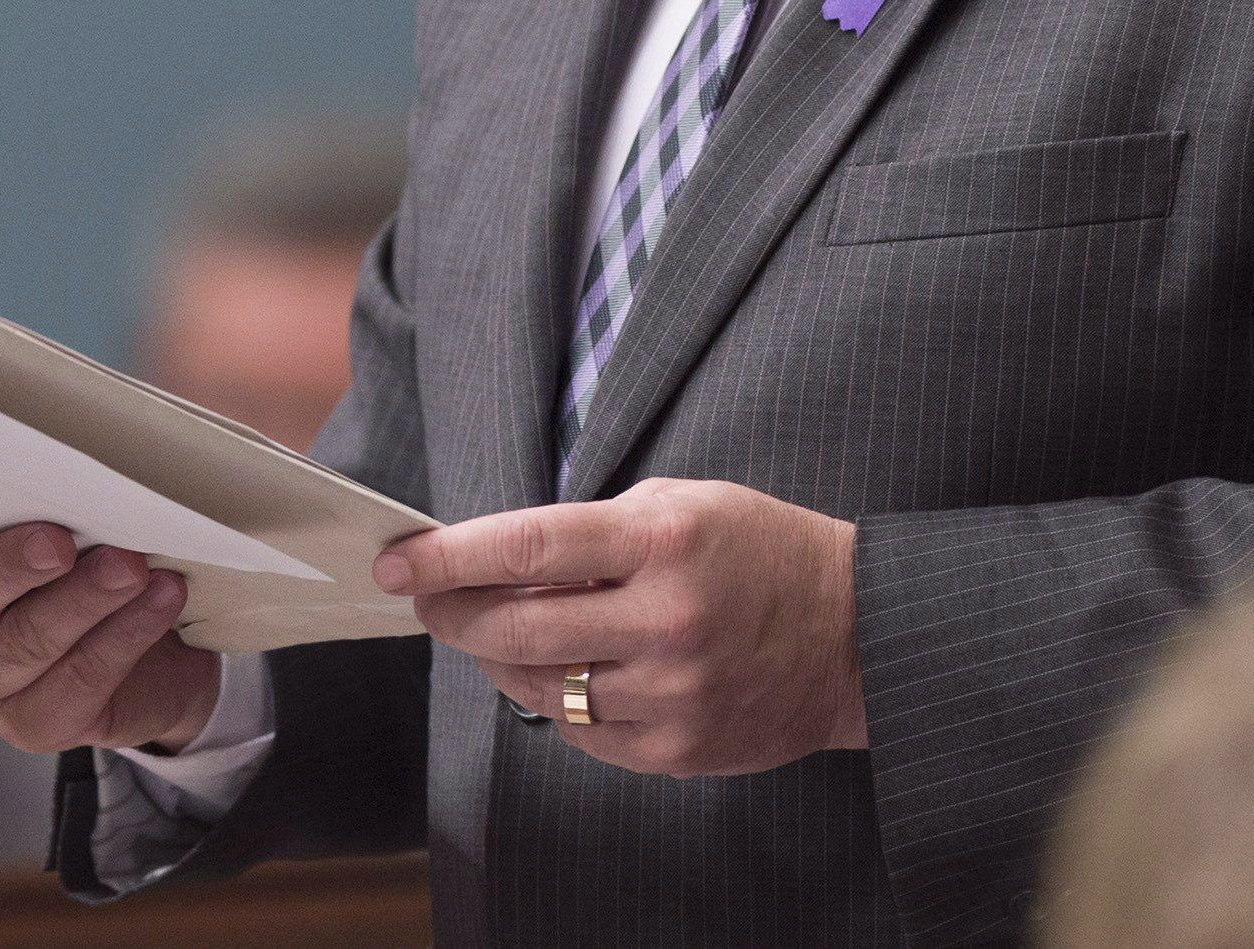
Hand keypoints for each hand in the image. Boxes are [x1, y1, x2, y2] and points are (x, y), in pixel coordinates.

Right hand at [0, 473, 218, 753]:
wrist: (157, 651)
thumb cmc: (95, 560)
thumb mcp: (70, 519)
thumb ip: (51, 494)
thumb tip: (87, 455)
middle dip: (10, 566)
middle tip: (60, 542)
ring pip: (26, 643)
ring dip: (86, 600)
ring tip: (135, 567)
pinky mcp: (33, 725)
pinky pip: (80, 678)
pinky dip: (125, 633)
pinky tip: (161, 599)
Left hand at [377, 477, 865, 777]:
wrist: (857, 635)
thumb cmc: (759, 551)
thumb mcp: (684, 503)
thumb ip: (595, 530)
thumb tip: (492, 558)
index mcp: (664, 540)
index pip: (527, 548)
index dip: (447, 555)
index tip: (396, 558)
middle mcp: (666, 618)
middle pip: (514, 627)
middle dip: (451, 610)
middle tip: (425, 595)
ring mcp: (672, 693)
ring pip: (536, 685)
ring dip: (495, 657)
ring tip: (492, 630)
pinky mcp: (678, 749)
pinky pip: (579, 731)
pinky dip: (551, 699)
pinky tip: (554, 671)